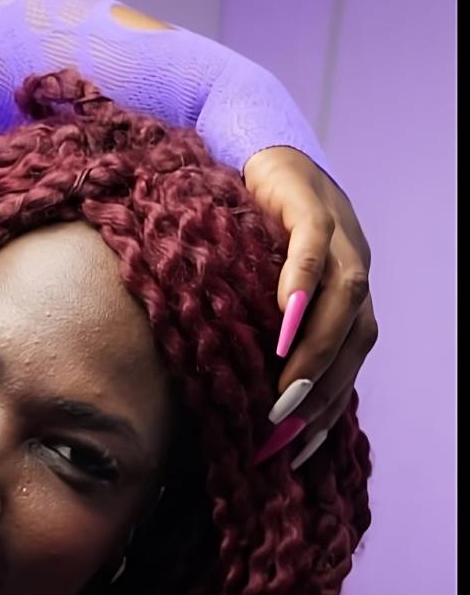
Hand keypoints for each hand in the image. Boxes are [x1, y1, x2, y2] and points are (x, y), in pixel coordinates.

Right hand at [242, 145, 377, 468]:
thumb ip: (261, 332)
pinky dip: (301, 289)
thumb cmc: (239, 224)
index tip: (297, 454)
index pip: (350, 359)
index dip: (330, 409)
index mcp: (343, 290)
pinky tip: (282, 324)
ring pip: (347, 299)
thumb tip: (241, 401)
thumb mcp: (251, 286)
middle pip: (356, 337)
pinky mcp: (308, 197)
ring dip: (316, 354)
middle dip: (323, 394)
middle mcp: (352, 261)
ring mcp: (338, 228)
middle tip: (284, 436)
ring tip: (283, 398)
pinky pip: (313, 248)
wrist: (238, 140)